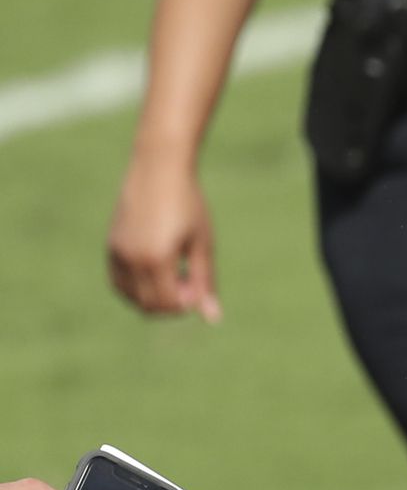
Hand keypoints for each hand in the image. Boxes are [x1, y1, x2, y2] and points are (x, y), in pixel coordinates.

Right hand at [107, 152, 219, 320]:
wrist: (158, 171)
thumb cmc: (188, 205)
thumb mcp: (202, 243)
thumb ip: (205, 281)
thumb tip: (212, 317)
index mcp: (157, 258)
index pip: (168, 304)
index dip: (186, 305)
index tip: (198, 287)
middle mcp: (131, 259)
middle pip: (148, 305)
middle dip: (171, 304)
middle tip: (188, 281)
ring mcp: (117, 253)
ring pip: (132, 297)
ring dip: (153, 297)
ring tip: (174, 272)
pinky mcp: (111, 247)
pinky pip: (120, 283)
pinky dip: (137, 287)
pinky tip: (158, 270)